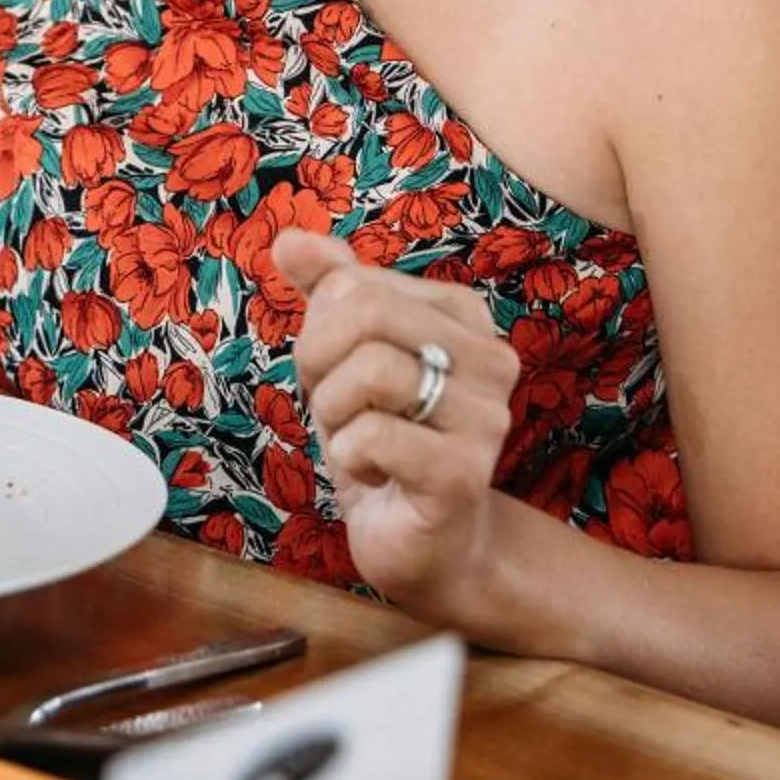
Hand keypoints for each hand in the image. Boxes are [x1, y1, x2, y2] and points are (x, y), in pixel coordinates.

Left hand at [276, 225, 519, 628]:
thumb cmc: (382, 437)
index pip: (357, 283)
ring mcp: (486, 417)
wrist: (422, 539)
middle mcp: (491, 357)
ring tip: (360, 440)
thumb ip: (326, 290)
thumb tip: (289, 240)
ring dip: (335, 414)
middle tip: (338, 407)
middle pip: (365, 312)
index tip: (341, 373)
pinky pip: (373, 435)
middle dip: (321, 364)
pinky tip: (376, 474)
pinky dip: (350, 456)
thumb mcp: (343, 356)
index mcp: (463, 315)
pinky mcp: (464, 474)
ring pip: (369, 372)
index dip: (321, 331)